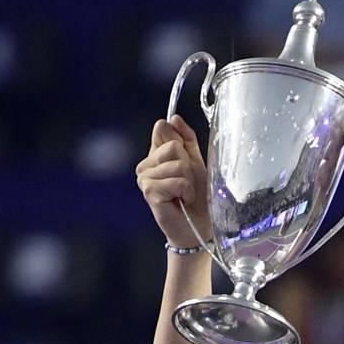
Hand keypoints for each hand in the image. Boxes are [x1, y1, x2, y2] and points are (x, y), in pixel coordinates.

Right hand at [134, 115, 209, 250]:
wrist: (198, 225)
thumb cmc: (198, 196)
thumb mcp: (196, 161)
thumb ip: (186, 139)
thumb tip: (174, 117)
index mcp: (155, 154)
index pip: (163, 127)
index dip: (181, 142)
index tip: (187, 162)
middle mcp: (145, 165)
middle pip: (172, 145)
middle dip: (188, 165)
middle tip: (188, 183)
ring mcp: (144, 178)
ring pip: (176, 164)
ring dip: (188, 181)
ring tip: (185, 194)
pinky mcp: (149, 192)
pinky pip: (175, 180)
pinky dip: (185, 191)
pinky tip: (181, 201)